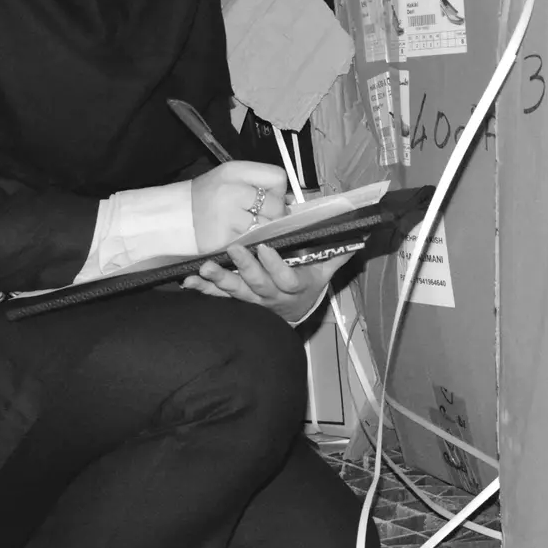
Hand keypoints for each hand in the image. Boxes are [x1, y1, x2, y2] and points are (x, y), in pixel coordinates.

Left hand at [182, 243, 350, 323]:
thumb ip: (337, 251)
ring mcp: (253, 302)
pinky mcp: (238, 302)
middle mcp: (273, 297)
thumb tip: (358, 233)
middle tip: (233, 248)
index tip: (265, 245)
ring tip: (204, 268)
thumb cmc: (309, 285)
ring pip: (236, 292)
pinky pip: (219, 298)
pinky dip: (204, 291)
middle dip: (245, 267)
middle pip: (258, 284)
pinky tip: (188, 283)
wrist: (295, 315)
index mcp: (296, 287)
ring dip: (219, 281)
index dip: (275, 265)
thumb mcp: (326, 270)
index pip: (287, 278)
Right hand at [190, 161, 287, 254]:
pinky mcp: (224, 241)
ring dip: (264, 232)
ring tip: (250, 230)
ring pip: (267, 227)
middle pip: (276, 205)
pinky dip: (250, 245)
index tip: (270, 199)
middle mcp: (232, 191)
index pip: (277, 177)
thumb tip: (288, 200)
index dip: (278, 191)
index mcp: (233, 171)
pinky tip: (240, 241)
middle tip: (262, 220)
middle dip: (275, 216)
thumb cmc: (201, 198)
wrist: (168, 218)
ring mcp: (228, 217)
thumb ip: (256, 183)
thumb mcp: (226, 179)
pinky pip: (252, 244)